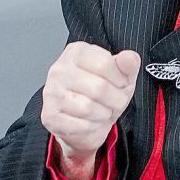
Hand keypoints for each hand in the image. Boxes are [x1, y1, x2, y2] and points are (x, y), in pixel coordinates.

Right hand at [41, 41, 140, 179]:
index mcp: (77, 52)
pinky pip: (79, 125)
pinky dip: (92, 127)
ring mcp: (51, 92)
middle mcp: (59, 69)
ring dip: (104, 114)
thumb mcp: (123, 76)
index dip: (120, 80)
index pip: (104, 64)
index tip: (121, 84)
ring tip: (103, 110)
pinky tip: (90, 121)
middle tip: (115, 102)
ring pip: (88, 108)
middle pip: (98, 87)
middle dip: (115, 100)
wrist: (87, 120)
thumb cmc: (104, 94)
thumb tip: (130, 58)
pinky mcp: (49, 115)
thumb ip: (128, 65)